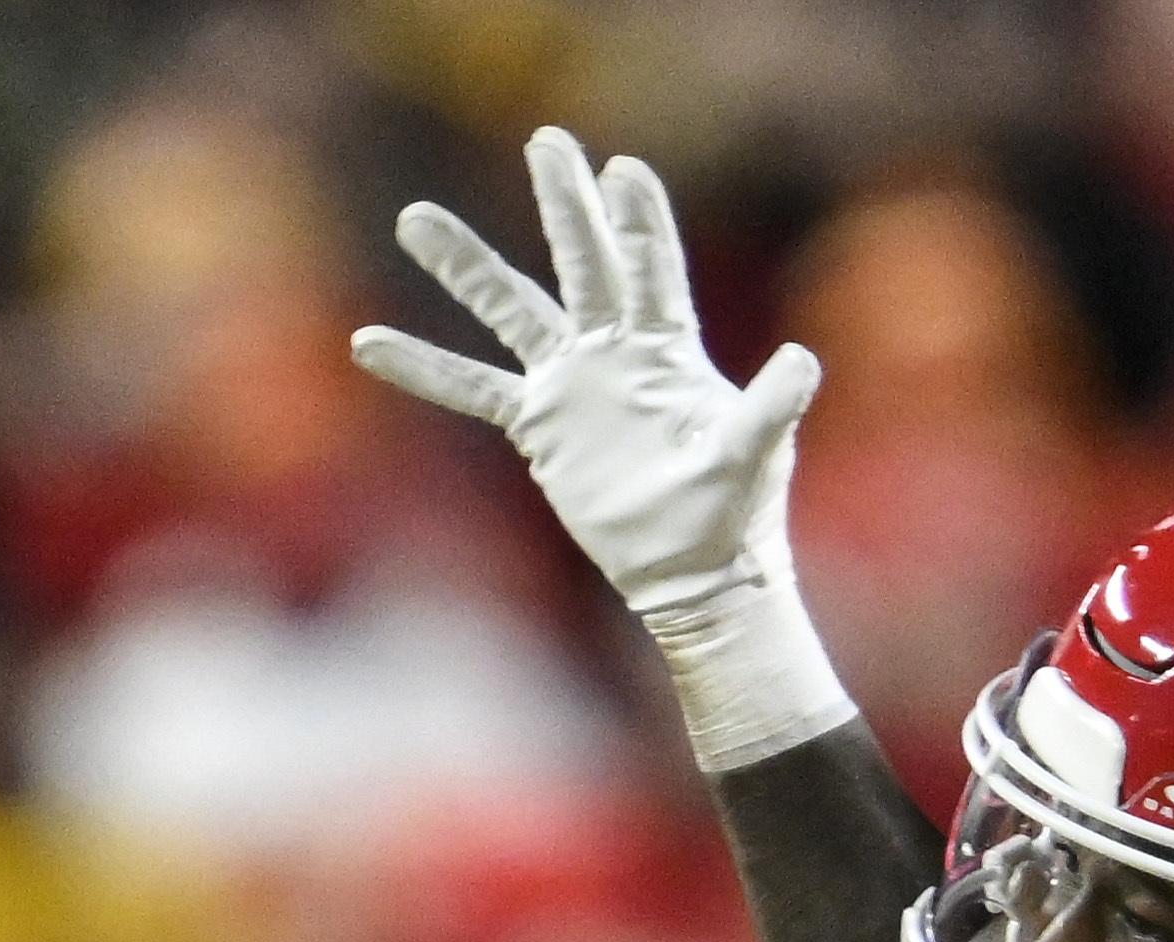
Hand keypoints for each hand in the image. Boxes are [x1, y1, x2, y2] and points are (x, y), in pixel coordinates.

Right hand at [352, 125, 818, 615]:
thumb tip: (804, 361)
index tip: (621, 168)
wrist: (693, 570)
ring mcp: (572, 385)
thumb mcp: (754, 454)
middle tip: (547, 140)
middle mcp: (615, 352)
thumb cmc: (734, 511)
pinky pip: (472, 390)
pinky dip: (424, 368)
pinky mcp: (540, 428)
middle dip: (565, 204)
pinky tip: (369, 342)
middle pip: (583, 263)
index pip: (652, 268)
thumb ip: (772, 407)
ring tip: (414, 218)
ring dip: (466, 266)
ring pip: (511, 310)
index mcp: (669, 348)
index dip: (639, 219)